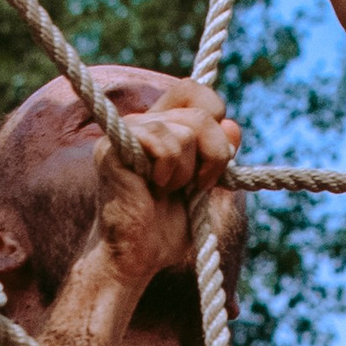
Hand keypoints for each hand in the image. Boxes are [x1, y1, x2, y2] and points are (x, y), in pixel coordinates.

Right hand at [89, 78, 239, 288]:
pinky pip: (164, 144)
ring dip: (187, 171)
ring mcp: (122, 131)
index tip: (215, 156)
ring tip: (167, 190)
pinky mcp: (112, 147)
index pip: (192, 89)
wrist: (137, 257)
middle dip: (214, 153)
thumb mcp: (205, 185)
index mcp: (159, 124)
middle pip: (200, 109)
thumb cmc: (166, 227)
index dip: (215, 113)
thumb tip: (233, 125)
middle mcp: (140, 121)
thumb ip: (219, 155)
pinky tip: (154, 188)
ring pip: (186, 131)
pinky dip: (170, 172)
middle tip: (196, 185)